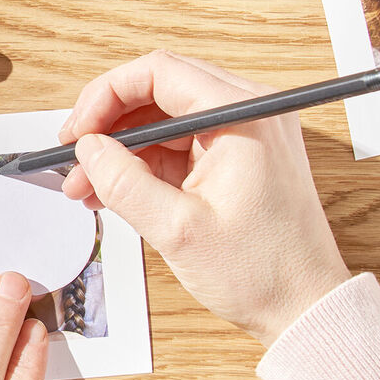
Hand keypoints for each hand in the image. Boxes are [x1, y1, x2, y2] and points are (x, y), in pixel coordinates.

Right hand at [59, 50, 350, 346]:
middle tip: (74, 155)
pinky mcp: (240, 156)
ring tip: (87, 184)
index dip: (106, 96)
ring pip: (165, 118)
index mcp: (244, 117)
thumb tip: (88, 149)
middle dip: (109, 122)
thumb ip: (124, 182)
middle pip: (159, 89)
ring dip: (123, 147)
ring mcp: (246, 133)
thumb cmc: (264, 273)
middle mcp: (250, 113)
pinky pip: (181, 143)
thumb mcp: (178, 230)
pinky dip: (145, 163)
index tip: (78, 131)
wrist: (304, 307)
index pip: (159, 72)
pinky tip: (115, 189)